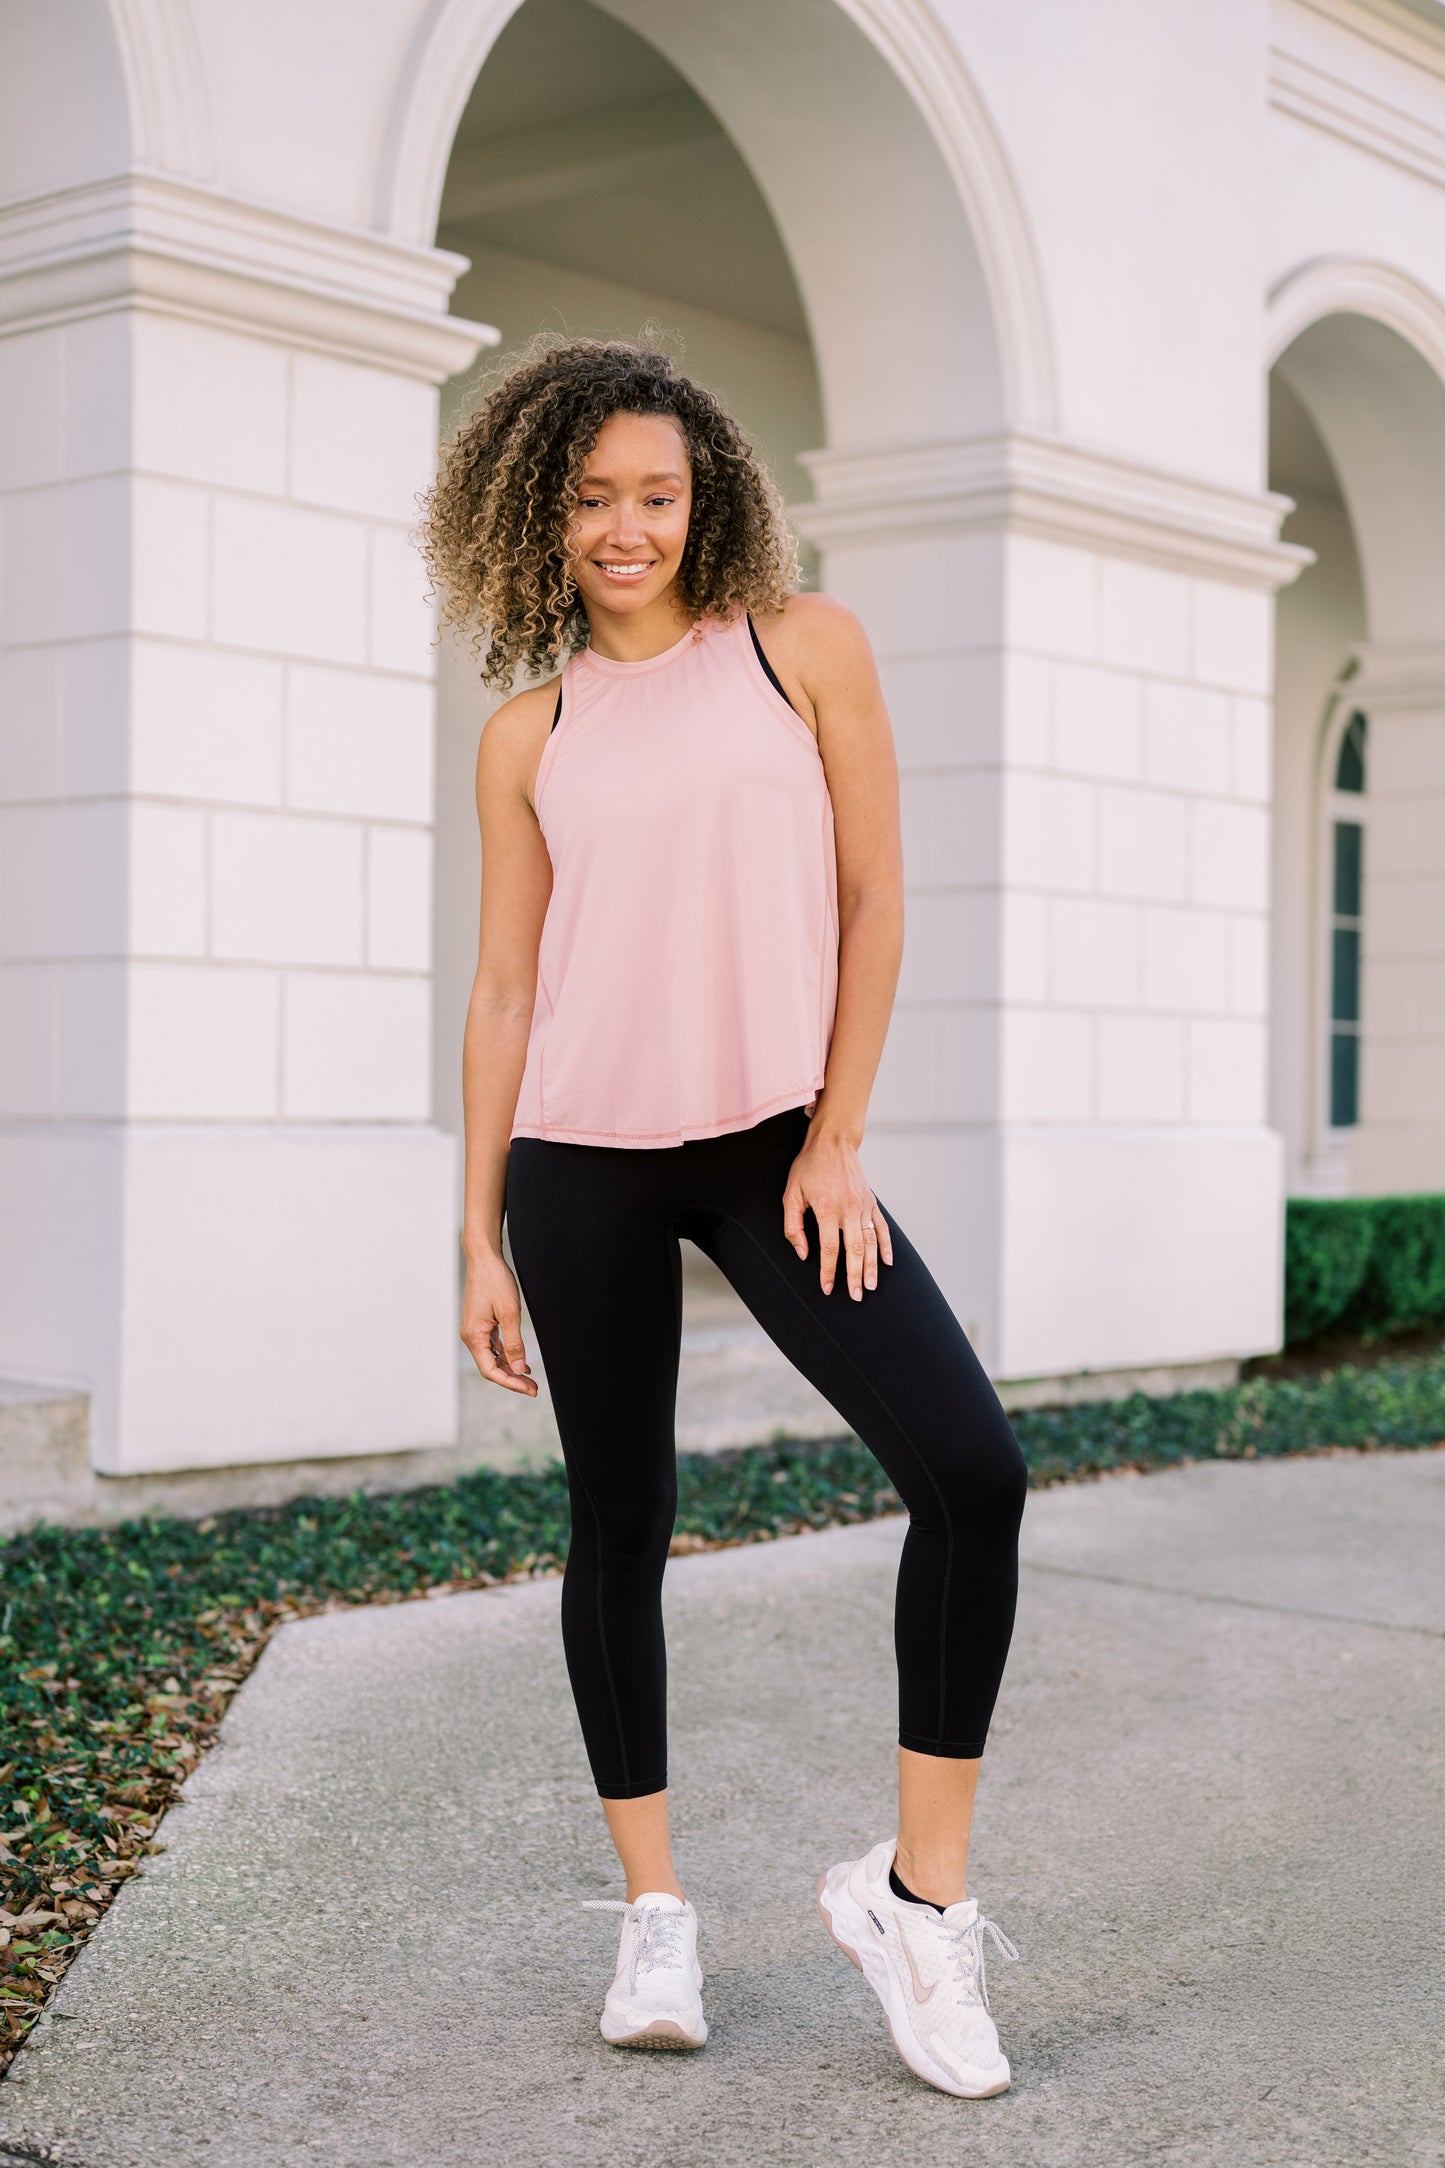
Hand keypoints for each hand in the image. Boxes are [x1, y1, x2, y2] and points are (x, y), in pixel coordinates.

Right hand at [461, 1249, 537, 1393]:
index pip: (491, 1370)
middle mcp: (471, 1337)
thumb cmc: (495, 1281)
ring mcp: (475, 1331)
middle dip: (513, 1379)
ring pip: (493, 1359)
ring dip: (511, 1369)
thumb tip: (520, 1369)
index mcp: (474, 1336)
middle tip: (534, 1389)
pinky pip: (493, 1347)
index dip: (511, 1383)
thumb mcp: (509, 1313)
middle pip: (491, 1368)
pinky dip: (507, 1356)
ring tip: (531, 1379)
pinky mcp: (481, 1325)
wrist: (484, 1258)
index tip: (529, 1389)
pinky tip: (521, 1362)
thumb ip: (514, 1343)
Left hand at [782, 1127, 893, 1299]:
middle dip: (855, 1275)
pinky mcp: (872, 1202)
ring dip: (872, 1266)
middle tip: (856, 1296)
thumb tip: (803, 1253)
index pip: (830, 1248)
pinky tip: (888, 1262)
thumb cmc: (808, 1168)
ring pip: (871, 1242)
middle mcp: (849, 1209)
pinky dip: (887, 1245)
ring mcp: (863, 1206)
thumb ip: (793, 1226)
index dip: (829, 1271)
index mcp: (827, 1209)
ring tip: (871, 1286)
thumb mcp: (791, 1194)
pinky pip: (881, 1227)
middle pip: (855, 1250)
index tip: (827, 1288)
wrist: (833, 1142)